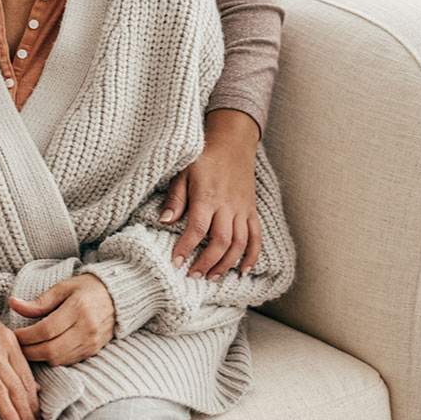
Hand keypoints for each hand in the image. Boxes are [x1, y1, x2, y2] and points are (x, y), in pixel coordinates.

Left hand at [10, 274, 114, 365]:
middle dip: (29, 351)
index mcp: (78, 308)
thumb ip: (39, 301)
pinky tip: (44, 351)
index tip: (13, 334)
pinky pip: (68, 362)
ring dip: (39, 357)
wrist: (117, 297)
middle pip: (51, 349)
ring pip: (58, 360)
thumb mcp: (63, 287)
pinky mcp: (93, 351)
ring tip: (27, 349)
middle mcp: (86, 328)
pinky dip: (53, 359)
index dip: (26, 335)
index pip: (46, 329)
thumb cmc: (87, 288)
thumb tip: (13, 303)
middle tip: (16, 346)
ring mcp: (91, 342)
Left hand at [161, 109, 262, 280]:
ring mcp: (242, 209)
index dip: (186, 248)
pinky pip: (256, 237)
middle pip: (221, 241)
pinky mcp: (251, 210)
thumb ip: (175, 198)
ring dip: (226, 264)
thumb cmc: (204, 157)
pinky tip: (242, 270)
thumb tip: (164, 221)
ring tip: (211, 277)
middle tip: (193, 276)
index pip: (197, 228)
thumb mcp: (184, 172)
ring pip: (239, 243)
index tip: (175, 263)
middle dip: (207, 262)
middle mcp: (227, 205)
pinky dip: (251, 255)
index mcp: (207, 196)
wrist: (232, 142)